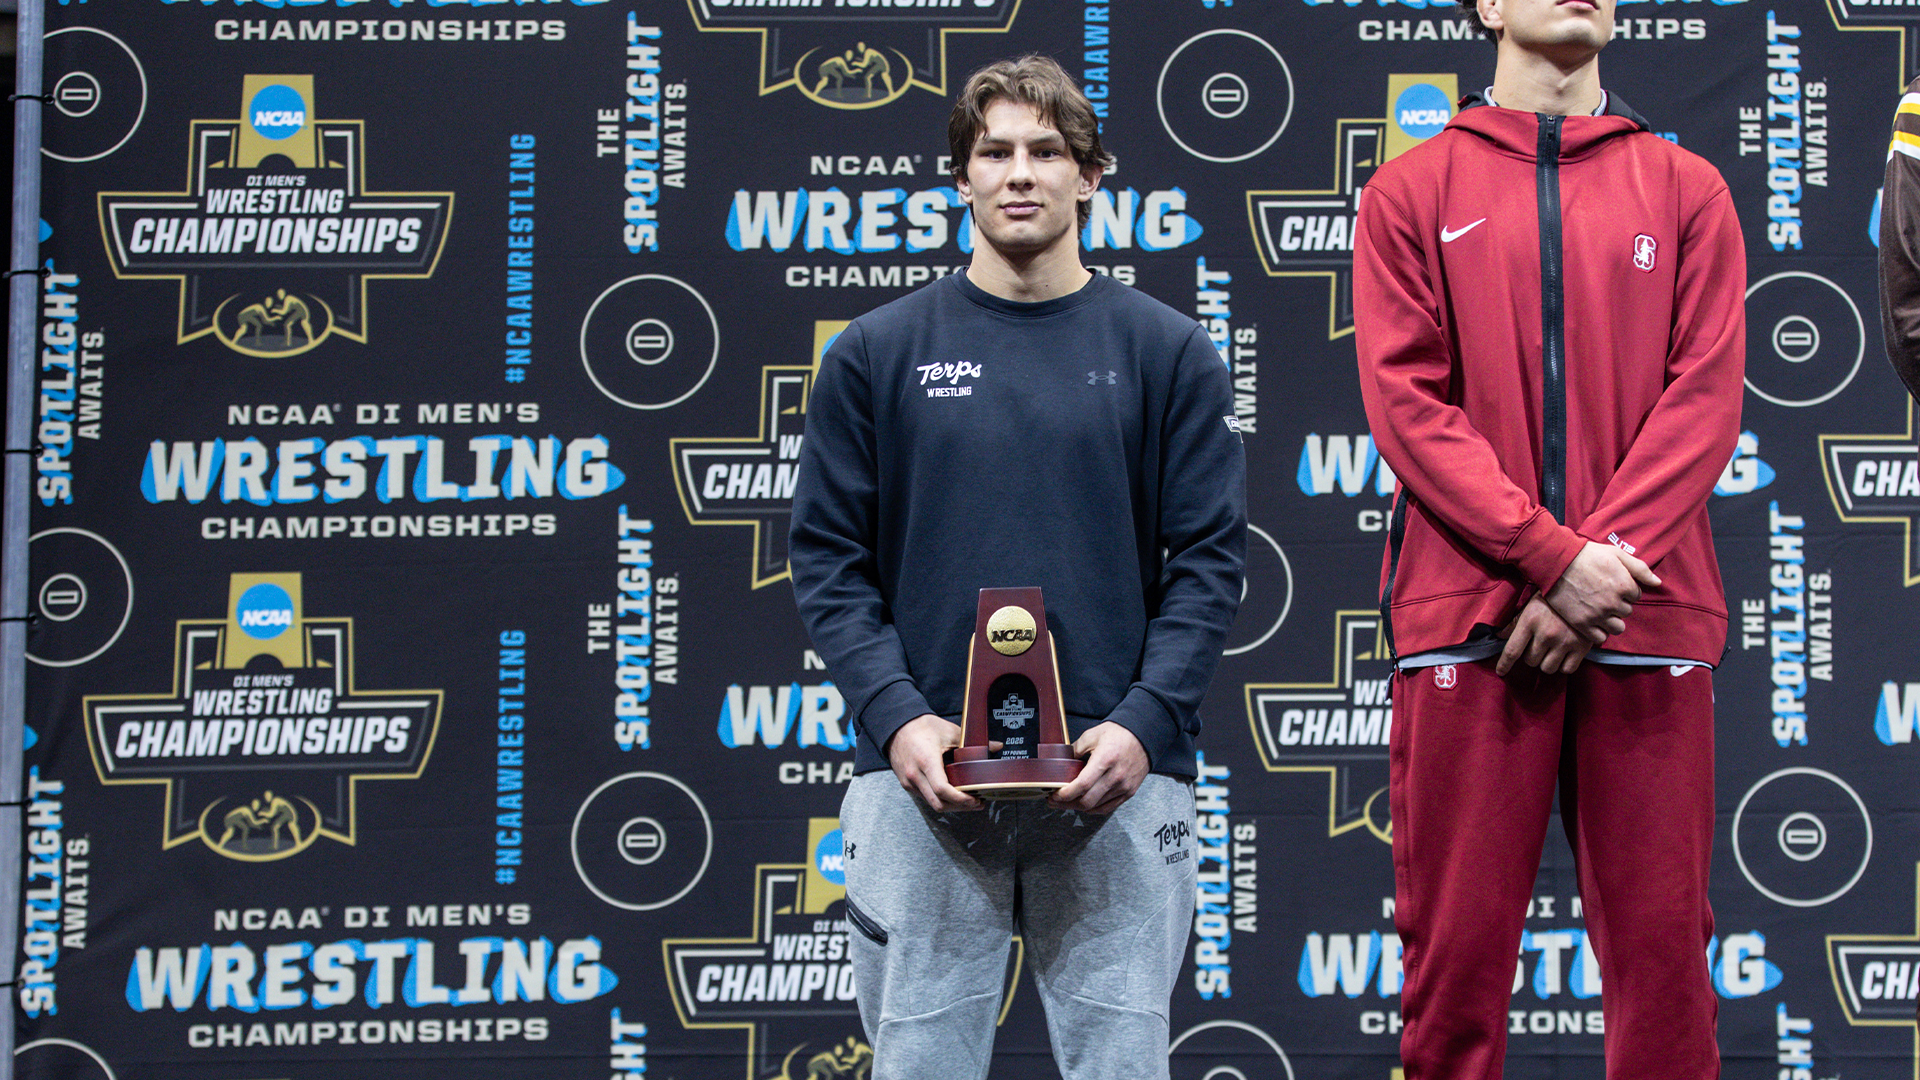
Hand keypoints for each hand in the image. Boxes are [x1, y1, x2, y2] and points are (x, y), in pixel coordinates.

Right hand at [885, 714, 982, 811]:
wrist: (896, 726)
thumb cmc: (921, 727)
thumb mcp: (949, 731)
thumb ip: (972, 743)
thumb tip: (997, 747)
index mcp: (926, 761)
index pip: (943, 790)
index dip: (961, 800)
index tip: (975, 799)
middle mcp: (915, 775)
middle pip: (939, 804)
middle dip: (960, 807)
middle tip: (977, 803)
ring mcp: (908, 782)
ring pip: (932, 804)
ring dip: (950, 805)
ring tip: (967, 800)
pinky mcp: (906, 784)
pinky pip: (925, 798)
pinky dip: (939, 799)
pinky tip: (951, 794)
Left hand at [1049, 722, 1148, 814]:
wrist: (1143, 736)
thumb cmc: (1118, 734)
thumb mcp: (1092, 735)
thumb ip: (1075, 750)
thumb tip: (1060, 763)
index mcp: (1105, 759)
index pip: (1083, 785)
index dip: (1066, 794)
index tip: (1054, 795)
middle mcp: (1116, 776)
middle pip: (1088, 801)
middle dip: (1067, 804)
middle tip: (1055, 800)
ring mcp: (1124, 786)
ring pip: (1096, 807)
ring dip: (1078, 807)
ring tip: (1066, 802)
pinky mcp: (1129, 792)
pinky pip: (1108, 808)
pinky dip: (1093, 809)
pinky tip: (1083, 804)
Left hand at [1496, 596, 1594, 675]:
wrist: (1583, 592)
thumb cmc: (1553, 600)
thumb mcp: (1531, 606)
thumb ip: (1515, 623)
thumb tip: (1500, 636)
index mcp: (1530, 621)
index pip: (1512, 650)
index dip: (1504, 664)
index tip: (1501, 672)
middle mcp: (1546, 633)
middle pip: (1530, 661)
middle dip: (1531, 656)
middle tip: (1538, 645)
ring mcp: (1565, 641)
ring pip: (1547, 668)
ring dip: (1547, 662)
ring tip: (1551, 650)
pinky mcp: (1581, 647)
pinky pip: (1566, 669)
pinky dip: (1563, 666)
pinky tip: (1563, 654)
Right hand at [1543, 542, 1660, 643]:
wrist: (1556, 562)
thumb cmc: (1586, 555)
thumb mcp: (1616, 554)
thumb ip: (1640, 568)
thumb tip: (1657, 582)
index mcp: (1624, 585)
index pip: (1636, 595)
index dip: (1625, 589)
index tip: (1612, 584)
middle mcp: (1613, 602)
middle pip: (1626, 612)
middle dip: (1618, 604)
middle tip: (1603, 595)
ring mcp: (1597, 615)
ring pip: (1617, 628)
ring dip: (1611, 620)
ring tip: (1600, 610)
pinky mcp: (1582, 623)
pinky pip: (1600, 638)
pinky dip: (1598, 632)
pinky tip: (1592, 621)